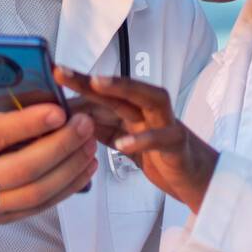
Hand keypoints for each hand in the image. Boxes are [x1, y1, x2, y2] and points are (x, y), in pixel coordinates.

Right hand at [0, 88, 98, 245]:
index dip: (28, 123)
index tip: (57, 109)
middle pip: (23, 168)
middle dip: (60, 145)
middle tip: (83, 123)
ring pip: (37, 191)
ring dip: (70, 167)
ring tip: (90, 142)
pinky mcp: (2, 218)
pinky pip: (41, 206)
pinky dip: (69, 187)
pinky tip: (85, 166)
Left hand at [53, 67, 217, 213]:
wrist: (199, 178)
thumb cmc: (161, 155)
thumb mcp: (125, 140)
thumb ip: (101, 128)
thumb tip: (67, 119)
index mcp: (135, 108)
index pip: (105, 91)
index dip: (79, 83)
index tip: (52, 74)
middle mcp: (150, 110)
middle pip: (121, 88)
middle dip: (91, 79)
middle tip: (63, 73)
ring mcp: (166, 124)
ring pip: (148, 98)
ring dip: (123, 89)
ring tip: (96, 85)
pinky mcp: (178, 144)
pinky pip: (162, 137)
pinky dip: (143, 138)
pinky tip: (122, 143)